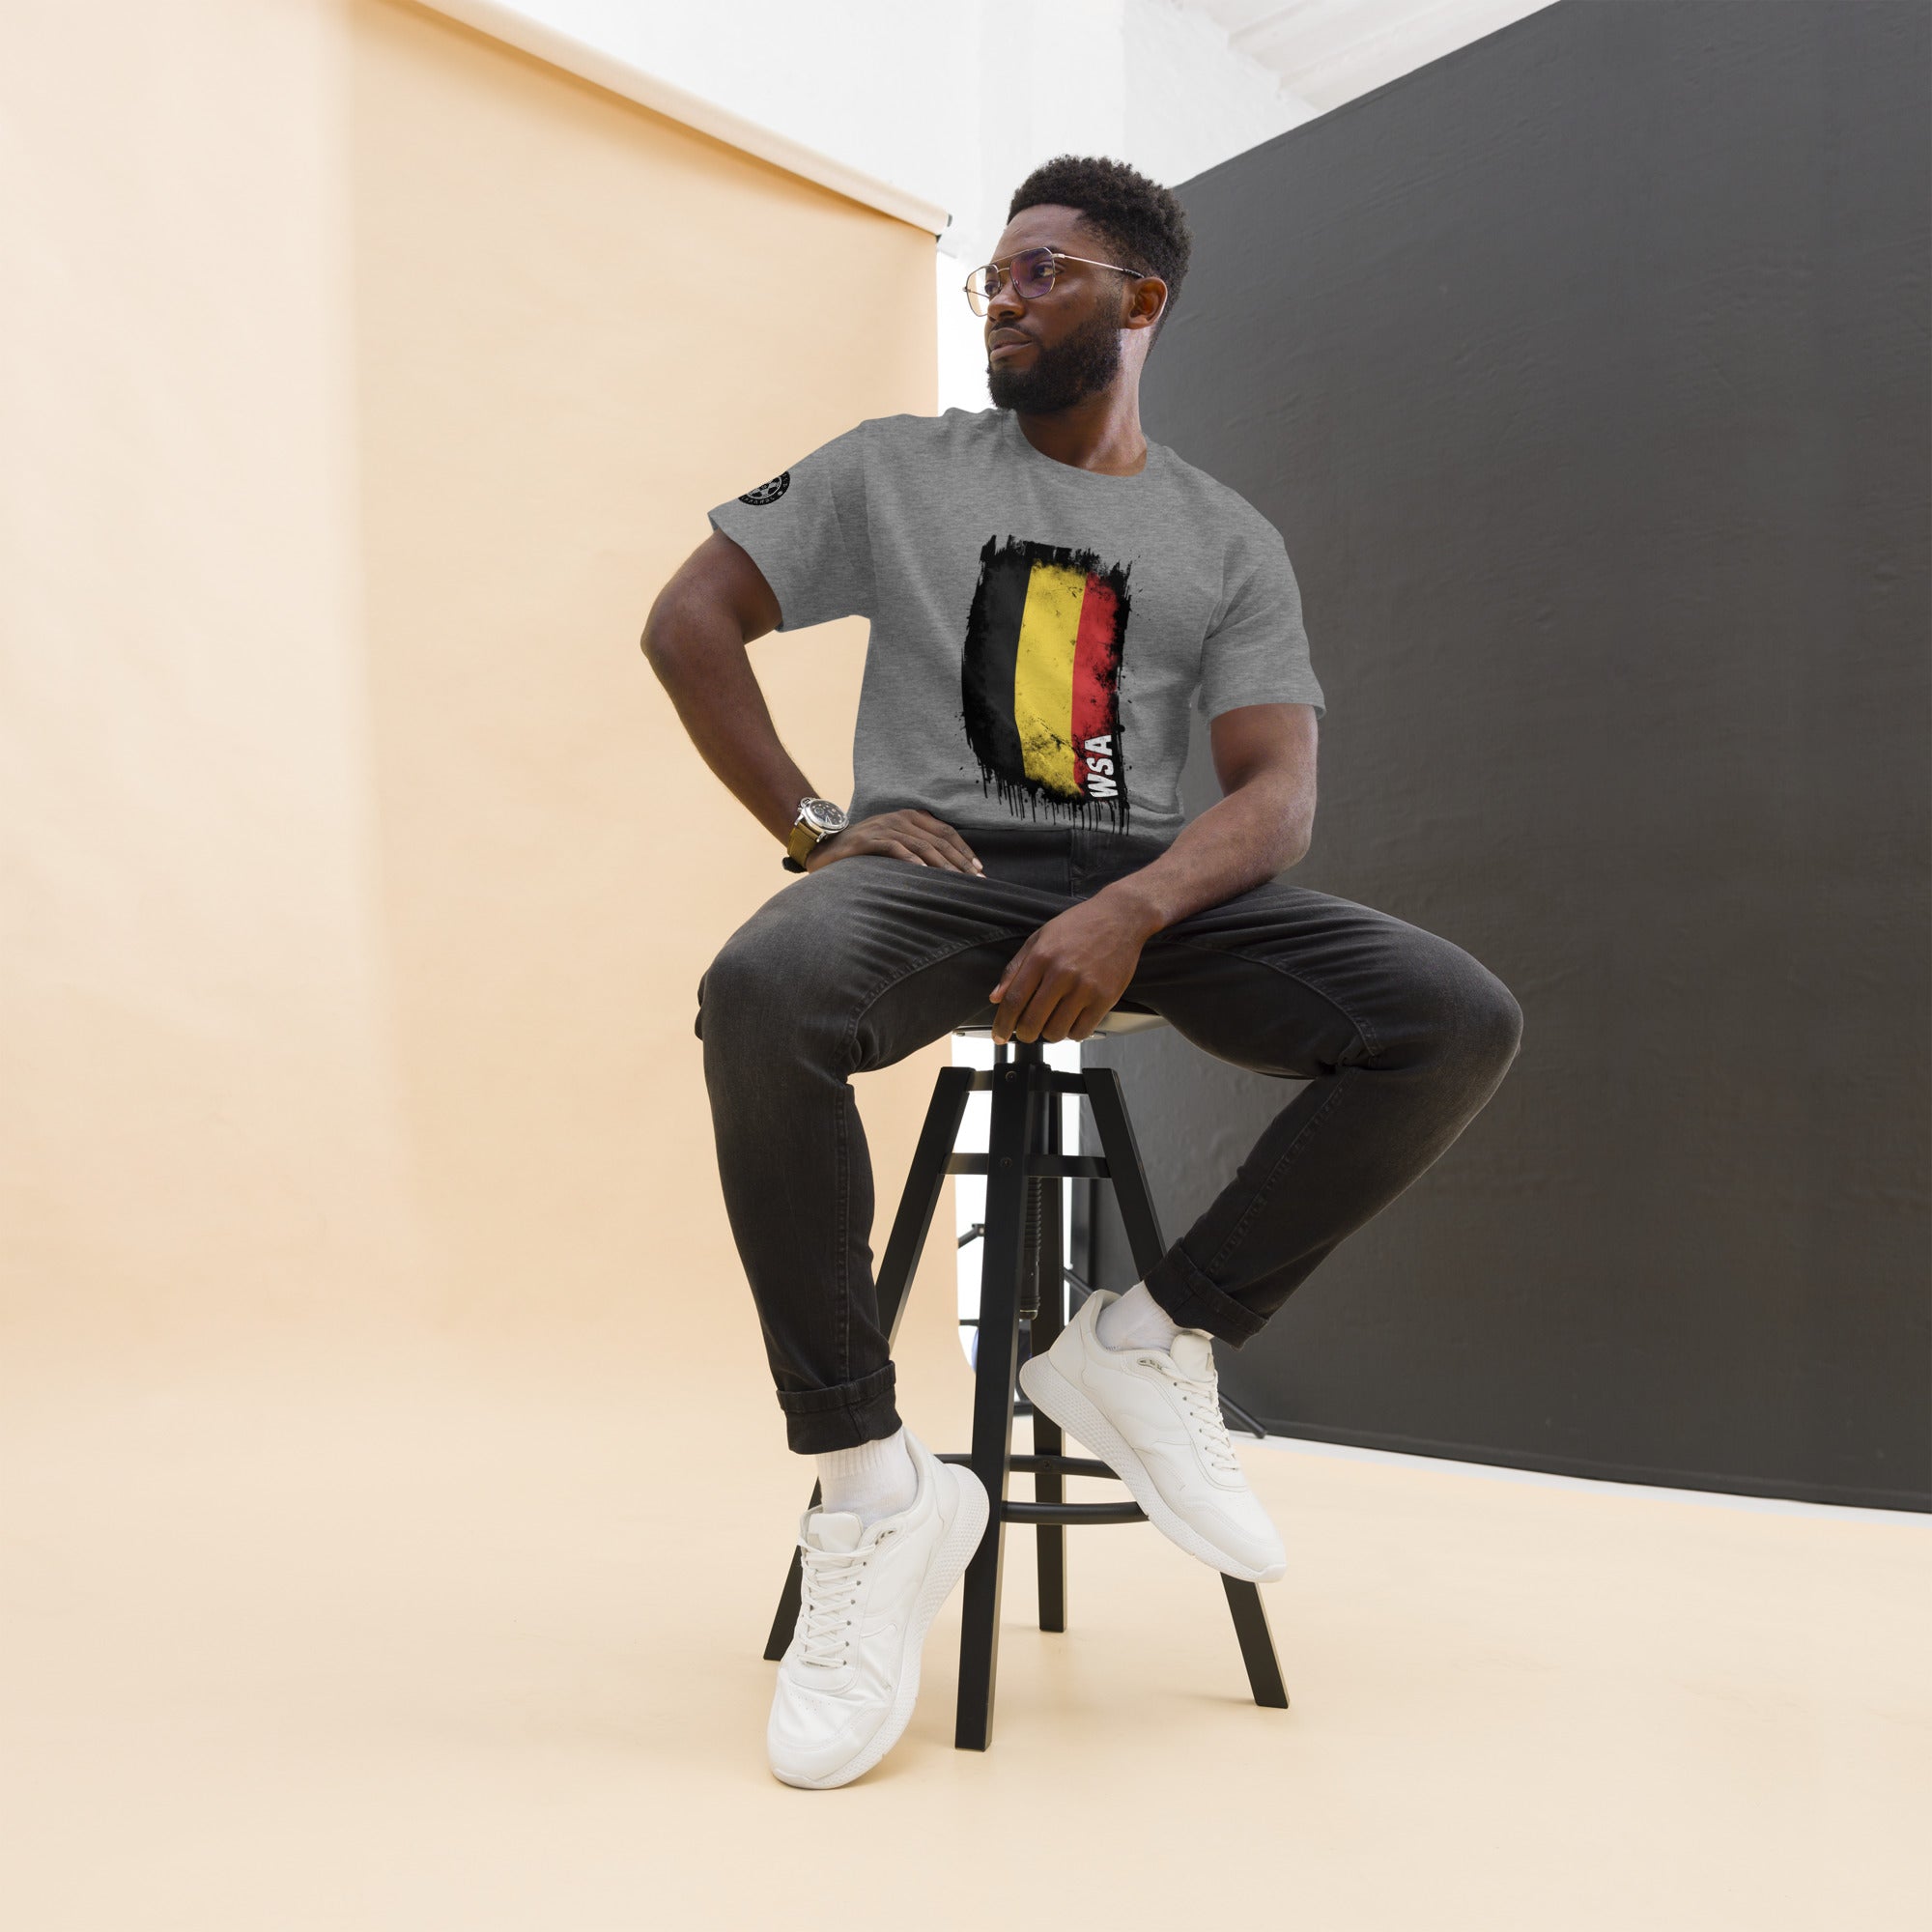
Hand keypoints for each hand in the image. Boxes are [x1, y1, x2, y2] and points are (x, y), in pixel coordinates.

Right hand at [804, 809, 983, 875]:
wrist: (825, 846)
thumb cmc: (863, 850)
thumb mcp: (894, 842)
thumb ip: (916, 847)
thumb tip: (947, 868)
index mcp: (910, 816)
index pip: (945, 831)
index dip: (964, 850)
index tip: (979, 869)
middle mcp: (900, 818)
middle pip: (938, 840)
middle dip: (960, 862)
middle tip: (975, 882)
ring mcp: (884, 827)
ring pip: (922, 845)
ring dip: (943, 866)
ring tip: (957, 882)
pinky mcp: (869, 840)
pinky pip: (896, 849)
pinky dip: (912, 861)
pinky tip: (925, 874)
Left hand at [988, 892, 1153, 1043]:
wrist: (1120, 917)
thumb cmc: (1080, 925)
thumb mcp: (1040, 937)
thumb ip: (1015, 968)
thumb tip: (996, 997)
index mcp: (1041, 957)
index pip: (1014, 1001)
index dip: (1003, 1024)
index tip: (999, 1035)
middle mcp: (1062, 974)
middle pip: (1032, 1022)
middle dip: (1024, 1034)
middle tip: (1027, 1031)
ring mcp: (1085, 987)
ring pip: (1056, 1031)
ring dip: (1049, 1033)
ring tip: (1052, 1021)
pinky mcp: (1105, 998)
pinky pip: (1081, 1031)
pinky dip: (1072, 1033)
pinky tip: (1071, 1020)